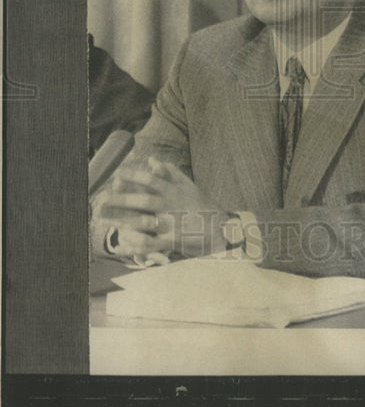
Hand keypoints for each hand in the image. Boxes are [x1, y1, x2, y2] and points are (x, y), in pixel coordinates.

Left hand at [97, 157, 228, 259]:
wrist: (221, 228)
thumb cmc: (202, 205)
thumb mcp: (188, 185)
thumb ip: (170, 171)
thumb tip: (151, 160)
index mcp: (174, 191)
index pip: (151, 179)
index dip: (133, 175)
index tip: (117, 174)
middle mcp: (171, 205)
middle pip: (143, 200)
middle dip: (121, 199)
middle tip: (102, 199)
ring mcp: (171, 223)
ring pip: (143, 221)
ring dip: (121, 221)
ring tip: (104, 219)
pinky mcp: (172, 241)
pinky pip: (150, 244)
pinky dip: (133, 246)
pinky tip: (119, 246)